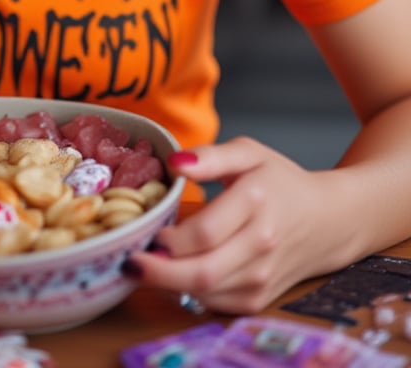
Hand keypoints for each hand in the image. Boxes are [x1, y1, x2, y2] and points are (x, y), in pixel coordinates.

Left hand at [126, 136, 338, 313]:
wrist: (327, 220)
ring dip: (169, 284)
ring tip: (147, 265)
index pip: (204, 232)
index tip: (148, 229)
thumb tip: (175, 162)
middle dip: (159, 273)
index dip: (169, 236)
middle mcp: (261, 245)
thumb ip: (210, 155)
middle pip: (202, 272)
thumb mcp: (248, 153)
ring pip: (205, 292)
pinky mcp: (259, 298)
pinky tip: (175, 274)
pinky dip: (189, 293)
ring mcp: (262, 277)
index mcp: (256, 202)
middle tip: (130, 262)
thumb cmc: (280, 181)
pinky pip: (215, 304)